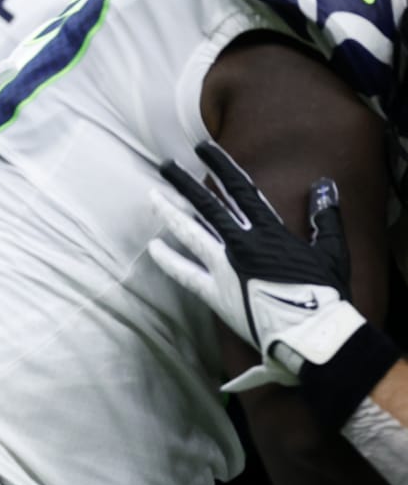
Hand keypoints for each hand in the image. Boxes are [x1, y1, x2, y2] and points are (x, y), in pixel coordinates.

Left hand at [147, 141, 364, 391]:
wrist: (312, 335)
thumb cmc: (325, 294)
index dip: (220, 166)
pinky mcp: (216, 295)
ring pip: (190, 233)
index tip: (203, 148)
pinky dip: (168, 260)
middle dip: (184, 184)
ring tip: (152, 196)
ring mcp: (225, 269)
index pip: (239, 189)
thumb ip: (324, 217)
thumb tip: (324, 186)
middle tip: (165, 165)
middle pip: (206, 206)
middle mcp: (242, 245)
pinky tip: (153, 247)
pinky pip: (184, 273)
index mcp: (270, 231)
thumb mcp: (332, 251)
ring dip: (169, 213)